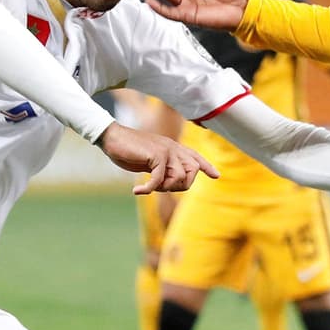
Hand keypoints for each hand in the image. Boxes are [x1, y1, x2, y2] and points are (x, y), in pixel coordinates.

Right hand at [98, 124, 218, 193]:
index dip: (207, 166)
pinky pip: (160, 179)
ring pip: (179, 177)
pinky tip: (137, 191)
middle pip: (193, 171)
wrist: (112, 138)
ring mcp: (167, 150)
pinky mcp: (157, 154)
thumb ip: (163, 169)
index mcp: (174, 148)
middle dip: (181, 186)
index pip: (195, 157)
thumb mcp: (150, 161)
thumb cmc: (129, 151)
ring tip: (149, 187)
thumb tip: (171, 183)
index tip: (216, 175)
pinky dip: (149, 189)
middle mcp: (174, 148)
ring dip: (164, 188)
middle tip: (161, 188)